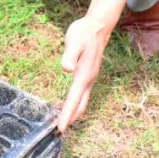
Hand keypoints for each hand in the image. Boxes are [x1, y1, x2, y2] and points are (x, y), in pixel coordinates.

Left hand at [57, 16, 109, 133]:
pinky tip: (72, 103)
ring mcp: (90, 77)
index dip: (67, 114)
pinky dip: (77, 102)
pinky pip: (83, 93)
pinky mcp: (89, 73)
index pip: (74, 99)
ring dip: (75, 112)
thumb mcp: (74, 41)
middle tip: (61, 131)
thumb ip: (69, 55)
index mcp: (84, 75)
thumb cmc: (83, 33)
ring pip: (83, 100)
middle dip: (71, 118)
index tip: (61, 128)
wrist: (97, 26)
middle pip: (80, 104)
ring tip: (65, 122)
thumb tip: (66, 69)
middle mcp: (89, 79)